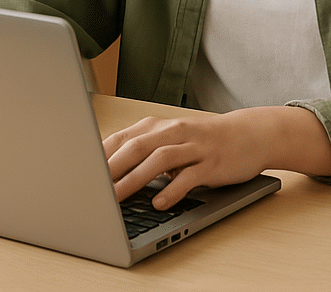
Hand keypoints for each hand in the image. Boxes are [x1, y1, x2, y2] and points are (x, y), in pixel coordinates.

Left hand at [103, 107, 330, 209]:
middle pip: (136, 146)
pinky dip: (173, 190)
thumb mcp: (171, 140)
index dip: (99, 155)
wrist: (251, 134)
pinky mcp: (212, 162)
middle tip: (89, 186)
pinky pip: (189, 176)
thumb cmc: (204, 141)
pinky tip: (160, 203)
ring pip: (159, 160)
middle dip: (110, 167)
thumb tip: (107, 171)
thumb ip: (143, 151)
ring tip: (115, 198)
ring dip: (134, 179)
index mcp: (158, 126)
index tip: (79, 172)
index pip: (121, 138)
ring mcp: (194, 146)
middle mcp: (174, 131)